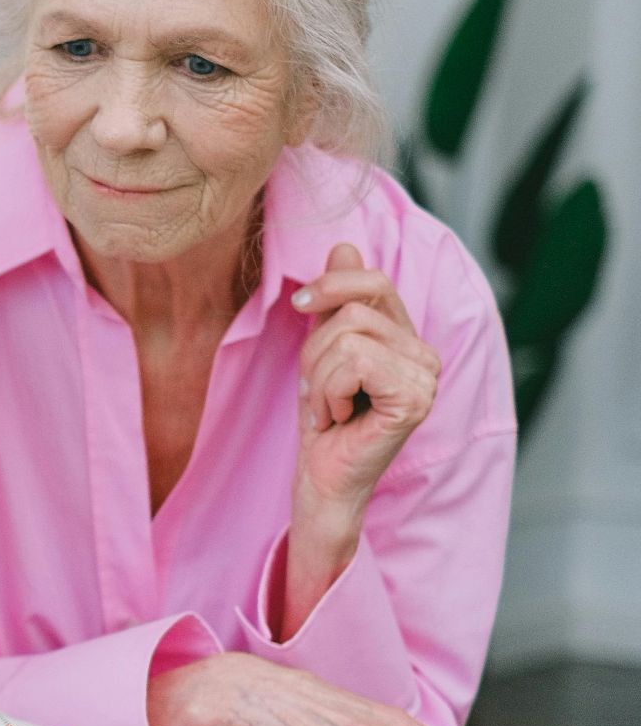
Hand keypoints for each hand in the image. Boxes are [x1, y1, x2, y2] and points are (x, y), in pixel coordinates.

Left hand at [286, 243, 440, 628]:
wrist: (323, 478)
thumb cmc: (324, 421)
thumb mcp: (322, 351)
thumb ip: (336, 301)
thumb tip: (344, 246)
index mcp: (406, 339)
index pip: (374, 282)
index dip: (332, 285)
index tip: (299, 305)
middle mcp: (426, 354)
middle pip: (353, 310)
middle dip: (316, 351)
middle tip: (320, 390)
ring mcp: (426, 377)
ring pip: (349, 335)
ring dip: (319, 376)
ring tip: (330, 407)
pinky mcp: (415, 397)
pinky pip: (354, 362)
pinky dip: (329, 391)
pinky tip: (339, 418)